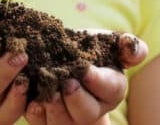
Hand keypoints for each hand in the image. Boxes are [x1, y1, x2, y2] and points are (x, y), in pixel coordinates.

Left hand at [24, 33, 147, 124]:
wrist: (60, 58)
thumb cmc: (88, 49)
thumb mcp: (108, 43)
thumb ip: (126, 45)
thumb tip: (131, 45)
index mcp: (111, 90)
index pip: (111, 89)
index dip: (98, 81)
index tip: (85, 70)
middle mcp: (91, 109)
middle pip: (87, 113)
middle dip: (77, 100)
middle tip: (67, 84)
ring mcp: (68, 117)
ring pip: (63, 123)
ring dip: (55, 109)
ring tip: (48, 92)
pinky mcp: (44, 119)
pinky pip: (39, 122)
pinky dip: (33, 111)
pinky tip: (28, 94)